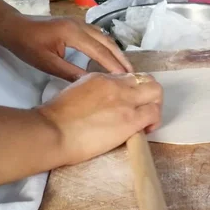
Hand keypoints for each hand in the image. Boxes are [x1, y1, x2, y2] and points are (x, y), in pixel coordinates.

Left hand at [0, 16, 132, 81]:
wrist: (14, 27)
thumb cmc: (27, 46)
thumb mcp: (48, 63)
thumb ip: (71, 73)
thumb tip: (93, 83)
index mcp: (73, 34)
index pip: (100, 52)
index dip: (114, 66)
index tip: (126, 80)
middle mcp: (81, 25)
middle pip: (108, 43)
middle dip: (122, 60)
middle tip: (134, 76)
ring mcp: (80, 22)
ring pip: (106, 38)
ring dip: (118, 53)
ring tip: (127, 69)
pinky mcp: (79, 24)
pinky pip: (100, 36)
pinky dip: (110, 47)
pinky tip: (113, 58)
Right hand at [38, 73, 161, 164]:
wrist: (53, 131)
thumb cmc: (56, 119)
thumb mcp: (76, 93)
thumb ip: (94, 93)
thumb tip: (104, 104)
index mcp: (100, 78)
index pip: (128, 78)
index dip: (134, 91)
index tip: (130, 104)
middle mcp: (116, 85)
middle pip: (147, 80)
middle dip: (151, 95)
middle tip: (144, 111)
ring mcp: (125, 100)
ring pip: (156, 92)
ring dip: (156, 106)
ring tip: (146, 122)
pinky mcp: (130, 119)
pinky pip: (154, 113)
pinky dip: (154, 121)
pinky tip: (144, 130)